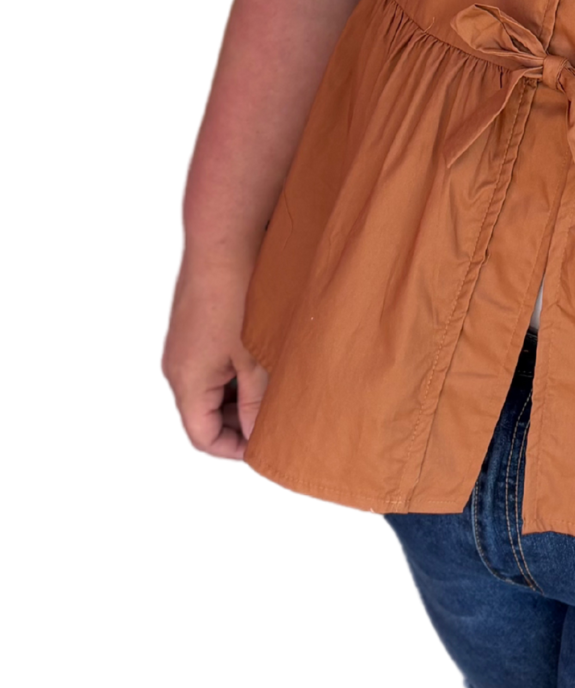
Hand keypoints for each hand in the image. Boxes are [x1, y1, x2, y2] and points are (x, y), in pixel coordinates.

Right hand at [162, 256, 267, 458]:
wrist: (224, 239)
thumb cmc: (238, 295)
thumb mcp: (256, 358)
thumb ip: (258, 402)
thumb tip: (260, 435)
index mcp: (186, 381)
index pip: (202, 437)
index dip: (236, 448)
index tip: (269, 445)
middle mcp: (178, 366)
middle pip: (206, 414)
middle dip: (242, 422)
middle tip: (282, 418)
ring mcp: (186, 344)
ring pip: (212, 387)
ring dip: (243, 393)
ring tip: (282, 387)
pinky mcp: (197, 325)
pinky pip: (214, 361)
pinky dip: (238, 369)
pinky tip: (270, 358)